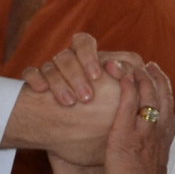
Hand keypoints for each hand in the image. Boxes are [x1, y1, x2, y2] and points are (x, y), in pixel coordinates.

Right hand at [22, 33, 140, 105]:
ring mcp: (49, 71)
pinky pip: (30, 74)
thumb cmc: (101, 112)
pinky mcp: (35, 83)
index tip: (98, 77)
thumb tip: (145, 66)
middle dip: (76, 75)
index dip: (89, 56)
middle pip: (66, 55)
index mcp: (85, 58)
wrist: (72, 131)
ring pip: (49, 66)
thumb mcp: (119, 95)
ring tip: (69, 103)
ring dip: (59, 83)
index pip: (83, 42)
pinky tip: (41, 92)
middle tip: (86, 97)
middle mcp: (67, 61)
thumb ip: (130, 75)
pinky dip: (35, 80)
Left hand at [102, 62, 174, 173]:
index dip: (165, 91)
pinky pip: (127, 103)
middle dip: (156, 77)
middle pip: (162, 96)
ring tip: (131, 63)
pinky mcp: (125, 135)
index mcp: (165, 142)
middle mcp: (158, 133)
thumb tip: (144, 161)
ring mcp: (143, 132)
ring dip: (140, 75)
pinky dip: (125, 86)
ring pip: (147, 94)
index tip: (159, 78)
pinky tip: (120, 75)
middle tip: (149, 64)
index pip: (168, 108)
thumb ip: (151, 160)